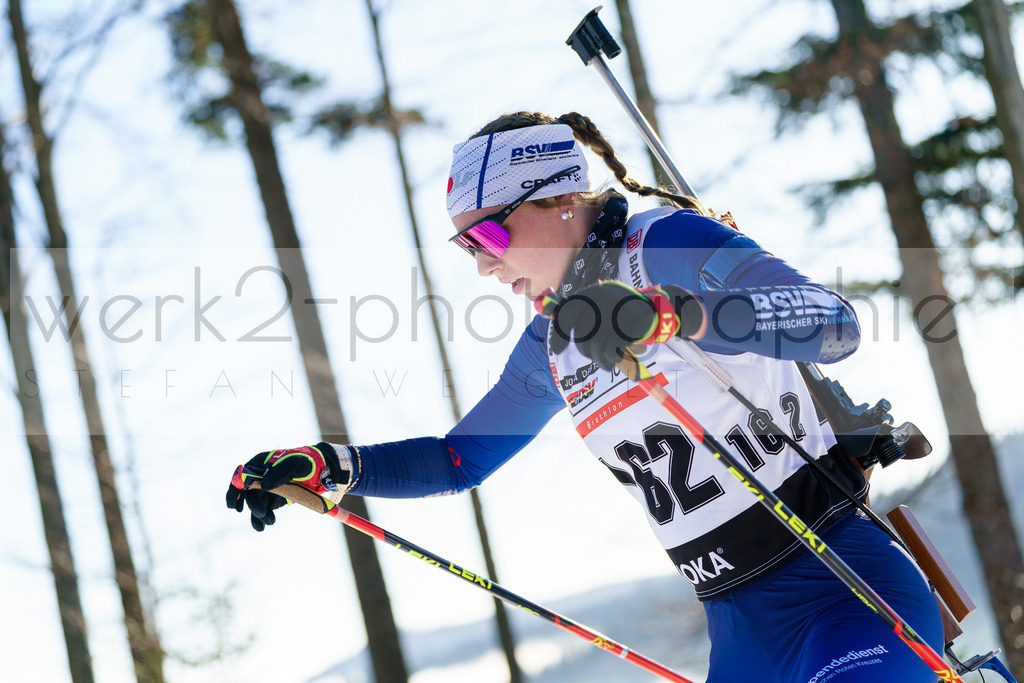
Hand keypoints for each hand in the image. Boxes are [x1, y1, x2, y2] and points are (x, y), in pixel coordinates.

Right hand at [226, 442, 349, 530]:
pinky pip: (262, 510)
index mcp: (261, 463)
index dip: (235, 490)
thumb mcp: (296, 465)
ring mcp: (265, 488)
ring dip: (258, 514)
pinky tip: (262, 527)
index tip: (234, 505)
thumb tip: (263, 485)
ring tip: (270, 522)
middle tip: (261, 513)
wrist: (321, 471)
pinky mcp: (272, 498)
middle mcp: (259, 476)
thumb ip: (280, 472)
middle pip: (248, 493)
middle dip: (252, 505)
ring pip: (254, 504)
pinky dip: (260, 519)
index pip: (241, 476)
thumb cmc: (306, 463)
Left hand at [549, 281, 704, 369]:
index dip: (559, 336)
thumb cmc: (622, 313)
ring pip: (594, 348)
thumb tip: (542, 309)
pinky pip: (609, 353)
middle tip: (597, 356)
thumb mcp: (598, 306)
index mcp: (591, 293)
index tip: (557, 350)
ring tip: (608, 359)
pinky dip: (610, 361)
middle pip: (581, 337)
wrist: (657, 311)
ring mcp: (614, 314)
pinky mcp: (627, 328)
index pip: (565, 315)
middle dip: (587, 352)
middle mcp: (601, 300)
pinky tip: (617, 359)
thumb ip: (573, 309)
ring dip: (600, 360)